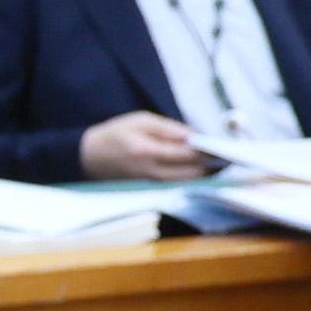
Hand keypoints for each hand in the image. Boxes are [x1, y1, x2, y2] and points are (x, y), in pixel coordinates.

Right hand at [83, 110, 209, 181]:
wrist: (88, 156)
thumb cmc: (114, 134)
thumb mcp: (139, 120)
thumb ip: (168, 128)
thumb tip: (194, 135)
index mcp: (146, 151)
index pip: (187, 153)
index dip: (207, 150)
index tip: (220, 145)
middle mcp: (150, 171)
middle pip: (191, 173)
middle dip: (209, 165)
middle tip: (223, 156)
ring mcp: (150, 183)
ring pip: (187, 183)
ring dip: (203, 175)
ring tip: (214, 164)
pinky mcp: (150, 189)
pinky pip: (178, 186)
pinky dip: (190, 179)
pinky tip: (198, 171)